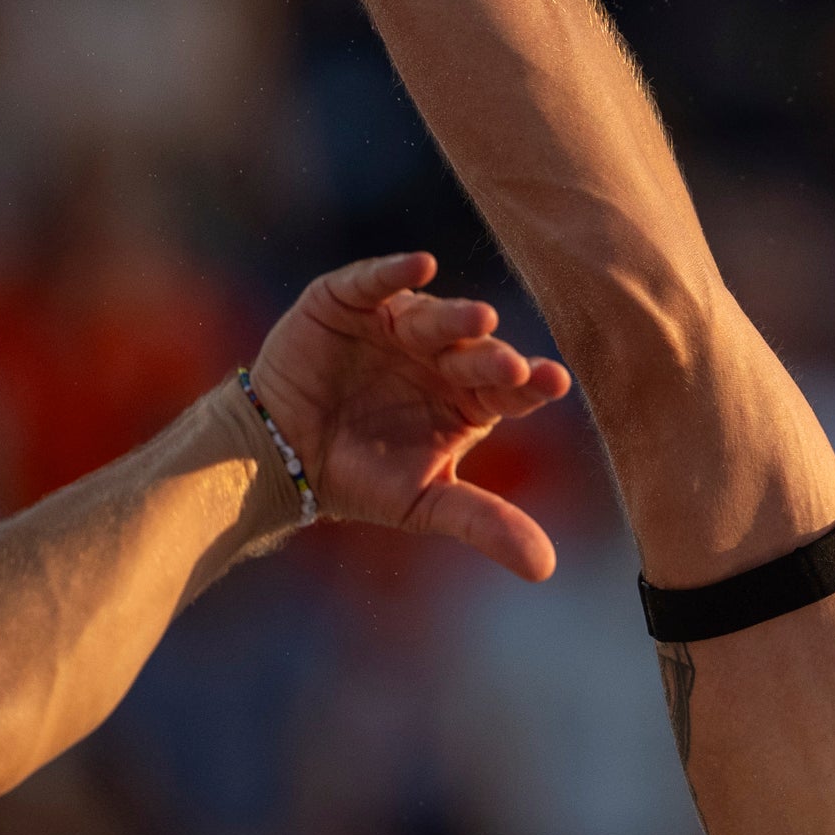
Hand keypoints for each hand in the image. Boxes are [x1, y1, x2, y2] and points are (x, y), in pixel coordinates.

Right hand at [248, 254, 574, 581]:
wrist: (278, 458)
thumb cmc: (360, 477)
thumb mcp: (425, 503)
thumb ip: (485, 524)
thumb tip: (546, 570)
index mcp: (469, 396)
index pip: (510, 388)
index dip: (531, 385)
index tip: (555, 383)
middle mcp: (440, 354)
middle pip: (474, 352)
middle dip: (493, 359)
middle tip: (513, 368)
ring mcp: (396, 325)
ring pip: (433, 316)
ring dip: (455, 317)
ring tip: (480, 320)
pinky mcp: (348, 302)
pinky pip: (374, 281)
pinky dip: (394, 271)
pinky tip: (421, 263)